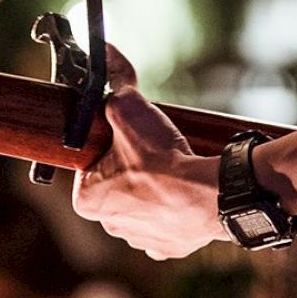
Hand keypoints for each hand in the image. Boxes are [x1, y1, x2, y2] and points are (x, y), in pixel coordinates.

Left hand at [72, 46, 229, 259]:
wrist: (209, 195)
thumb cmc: (160, 159)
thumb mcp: (129, 107)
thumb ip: (115, 80)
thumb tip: (104, 50)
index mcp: (88, 200)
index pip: (90, 169)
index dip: (108, 149)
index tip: (127, 140)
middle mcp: (109, 225)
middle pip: (116, 188)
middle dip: (132, 171)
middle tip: (153, 152)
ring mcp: (140, 238)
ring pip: (143, 208)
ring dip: (155, 192)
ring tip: (173, 170)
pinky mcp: (170, 247)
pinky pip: (168, 225)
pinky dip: (176, 211)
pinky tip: (185, 193)